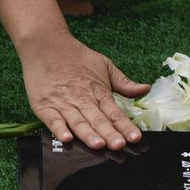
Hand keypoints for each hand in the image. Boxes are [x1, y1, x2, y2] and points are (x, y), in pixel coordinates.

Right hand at [18, 27, 149, 149]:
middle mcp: (82, 99)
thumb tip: (145, 89)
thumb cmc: (76, 57)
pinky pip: (52, 120)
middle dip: (109, 134)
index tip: (135, 138)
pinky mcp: (44, 106)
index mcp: (98, 92)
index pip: (114, 113)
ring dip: (88, 134)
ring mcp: (63, 103)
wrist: (47, 44)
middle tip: (119, 145)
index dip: (125, 126)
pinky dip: (59, 129)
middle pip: (98, 120)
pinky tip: (66, 138)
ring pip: (78, 122)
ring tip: (98, 144)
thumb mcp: (104, 65)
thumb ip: (124, 83)